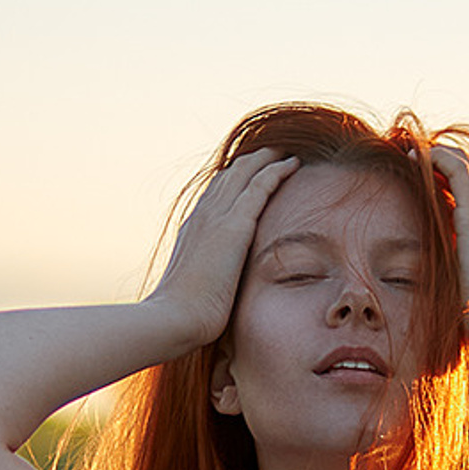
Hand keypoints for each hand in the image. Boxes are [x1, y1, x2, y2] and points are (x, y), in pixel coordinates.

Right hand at [146, 148, 299, 345]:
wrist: (175, 318)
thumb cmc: (185, 317)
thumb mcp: (194, 293)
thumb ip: (205, 283)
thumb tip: (212, 296)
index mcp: (192, 230)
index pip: (214, 195)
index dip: (233, 181)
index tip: (250, 174)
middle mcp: (202, 216)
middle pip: (229, 176)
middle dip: (251, 162)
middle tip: (272, 152)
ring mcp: (216, 217)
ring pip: (245, 173)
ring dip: (266, 159)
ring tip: (285, 151)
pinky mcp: (234, 225)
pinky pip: (260, 186)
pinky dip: (277, 171)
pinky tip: (293, 164)